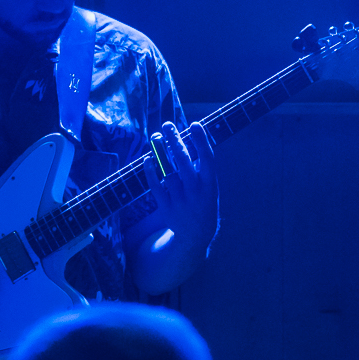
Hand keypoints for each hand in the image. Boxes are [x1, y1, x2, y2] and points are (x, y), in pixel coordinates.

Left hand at [150, 120, 217, 234]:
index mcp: (210, 186)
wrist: (196, 235)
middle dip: (175, 141)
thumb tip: (186, 140)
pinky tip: (148, 158)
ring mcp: (180, 200)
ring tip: (155, 137)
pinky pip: (155, 186)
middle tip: (167, 125)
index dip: (201, 141)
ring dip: (160, 153)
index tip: (194, 124)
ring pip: (168, 172)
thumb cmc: (203, 202)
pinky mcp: (166, 207)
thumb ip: (199, 168)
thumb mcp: (209, 188)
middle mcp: (196, 192)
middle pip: (184, 163)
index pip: (207, 159)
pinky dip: (151, 171)